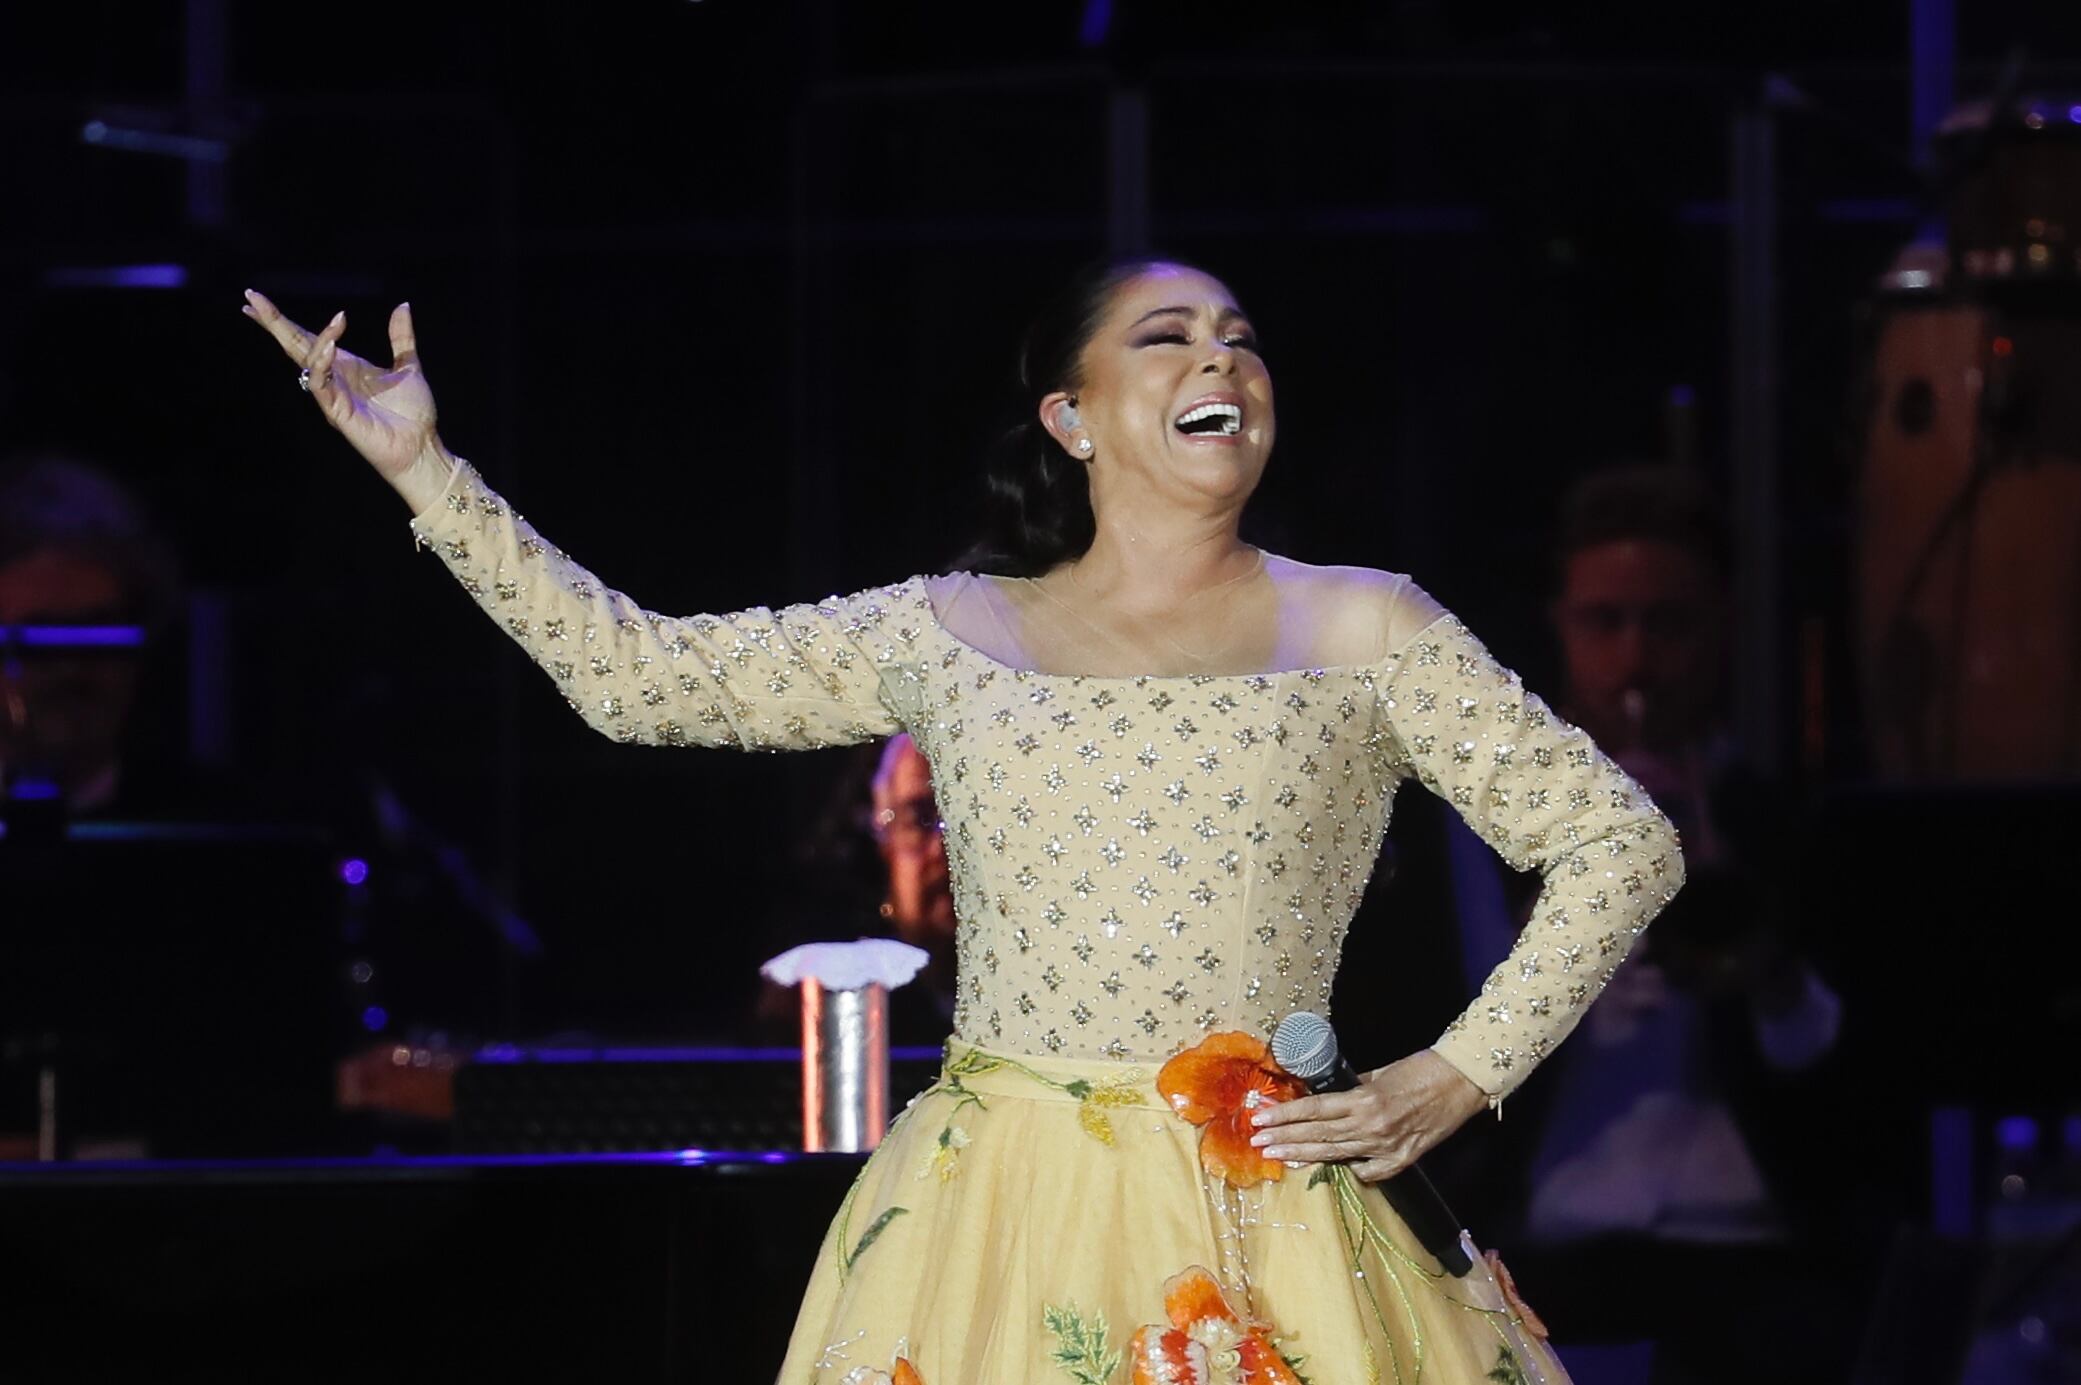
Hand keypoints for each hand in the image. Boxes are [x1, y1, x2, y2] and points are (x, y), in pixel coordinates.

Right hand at [242, 290, 453, 509]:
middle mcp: (333, 379)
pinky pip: (320, 385)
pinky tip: (330, 346)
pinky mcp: (337, 413)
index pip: (307, 338)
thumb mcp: (408, 366)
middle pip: (295, 346)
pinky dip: (322, 364)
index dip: (281, 321)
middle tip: (252, 298)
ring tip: (337, 321)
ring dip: (314, 340)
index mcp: (345, 366)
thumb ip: (401, 337)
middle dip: (274, 323)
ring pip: (308, 363)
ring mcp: (332, 396)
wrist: (422, 447)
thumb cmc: (413, 414)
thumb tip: (402, 305)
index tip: (255, 300)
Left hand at [1244, 1049, 1488, 1182]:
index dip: (1285, 1116)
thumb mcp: (1380, 1073)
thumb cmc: (1422, 1069)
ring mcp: (1386, 1148)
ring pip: (1335, 1155)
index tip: (1260, 1119)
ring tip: (1275, 1156)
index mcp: (1364, 1100)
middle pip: (1318, 1135)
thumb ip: (1353, 1087)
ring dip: (1302, 1155)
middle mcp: (1371, 1127)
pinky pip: (1366, 1171)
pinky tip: (1328, 1166)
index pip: (1314, 1110)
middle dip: (1285, 1139)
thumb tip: (1328, 1093)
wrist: (1463, 1083)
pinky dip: (1348, 1168)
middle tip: (1257, 1143)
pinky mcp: (1402, 1160)